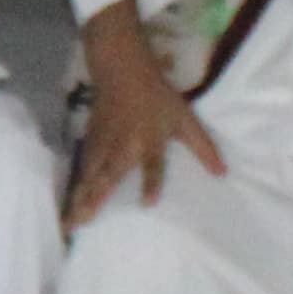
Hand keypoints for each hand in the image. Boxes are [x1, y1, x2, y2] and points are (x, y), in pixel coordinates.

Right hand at [66, 50, 225, 225]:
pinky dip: (77, 181)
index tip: (147, 204)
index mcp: (149, 141)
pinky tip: (71, 196)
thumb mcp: (185, 119)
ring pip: (90, 174)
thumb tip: (222, 173)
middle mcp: (124, 146)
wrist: (122, 69)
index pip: (152, 165)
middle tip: (80, 223)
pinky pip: (84, 164)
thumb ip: (203, 147)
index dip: (151, 183)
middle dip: (94, 200)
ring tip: (70, 219)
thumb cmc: (157, 96)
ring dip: (80, 196)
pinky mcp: (91, 139)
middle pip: (107, 176)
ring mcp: (104, 143)